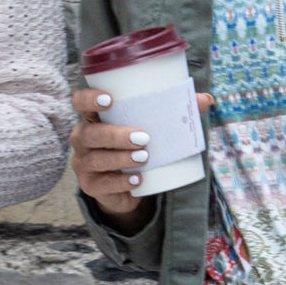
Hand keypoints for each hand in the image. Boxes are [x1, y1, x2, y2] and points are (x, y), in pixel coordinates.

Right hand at [71, 81, 209, 231]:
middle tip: (143, 138)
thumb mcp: (151, 128)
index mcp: (94, 118)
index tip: (109, 100)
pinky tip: (137, 179)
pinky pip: (103, 183)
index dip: (89, 99)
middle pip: (90, 134)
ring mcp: (83, 163)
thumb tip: (206, 100)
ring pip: (96, 159)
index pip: (79, 102)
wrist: (128, 185)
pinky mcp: (90, 185)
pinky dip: (121, 182)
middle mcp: (83, 138)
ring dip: (120, 158)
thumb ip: (175, 112)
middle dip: (115, 135)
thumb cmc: (137, 146)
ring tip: (144, 157)